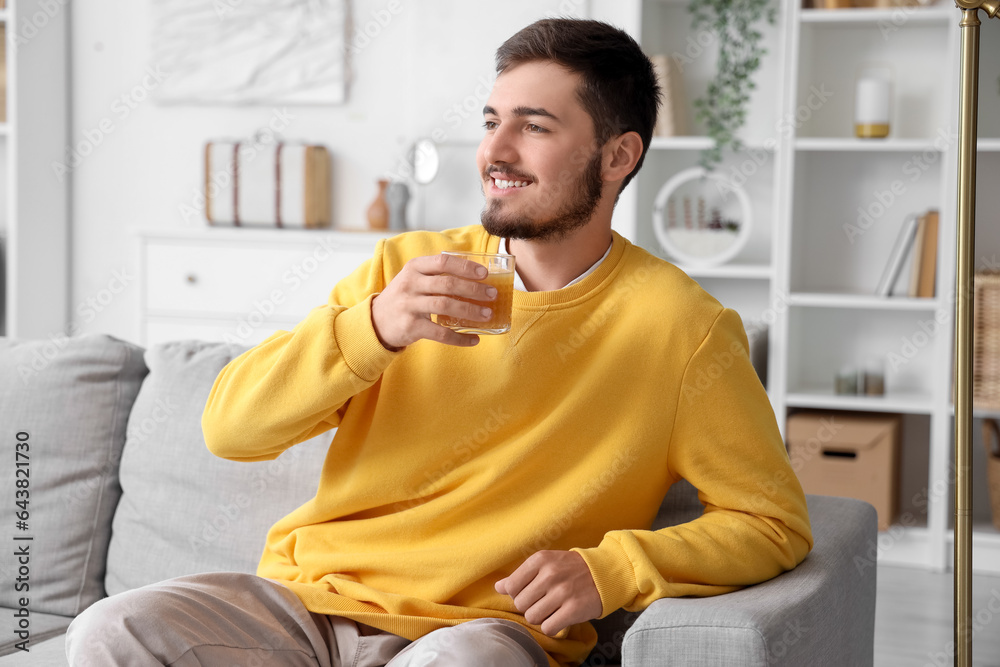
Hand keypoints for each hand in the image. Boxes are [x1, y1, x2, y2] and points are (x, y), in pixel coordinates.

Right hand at [371, 253, 496, 349]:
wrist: (377, 321)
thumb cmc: (405, 297)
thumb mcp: (414, 279)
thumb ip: (437, 275)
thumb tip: (476, 278)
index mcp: (414, 268)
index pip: (443, 262)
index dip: (465, 267)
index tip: (484, 274)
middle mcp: (410, 284)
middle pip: (447, 284)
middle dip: (473, 289)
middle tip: (492, 294)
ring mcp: (409, 305)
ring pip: (445, 305)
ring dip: (469, 310)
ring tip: (487, 314)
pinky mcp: (411, 326)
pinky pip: (439, 333)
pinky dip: (459, 338)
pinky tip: (473, 339)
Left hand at [495, 550, 602, 636]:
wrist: (604, 573)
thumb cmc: (570, 568)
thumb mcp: (546, 563)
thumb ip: (521, 575)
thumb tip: (498, 587)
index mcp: (540, 560)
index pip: (511, 586)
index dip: (517, 594)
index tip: (529, 592)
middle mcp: (550, 574)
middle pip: (520, 604)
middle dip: (529, 606)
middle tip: (542, 601)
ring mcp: (562, 592)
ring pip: (532, 617)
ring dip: (539, 617)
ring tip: (550, 609)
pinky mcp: (573, 609)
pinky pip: (548, 627)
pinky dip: (551, 626)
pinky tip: (558, 617)